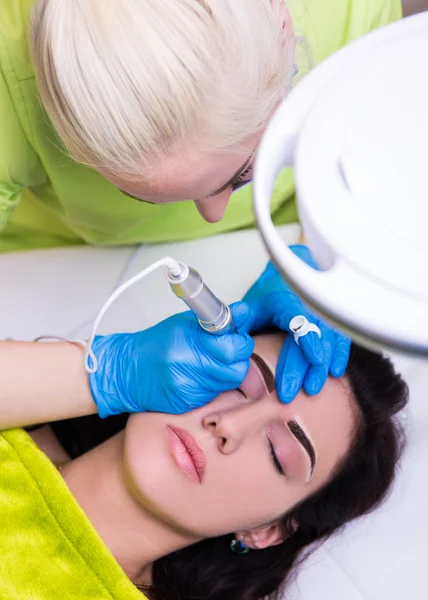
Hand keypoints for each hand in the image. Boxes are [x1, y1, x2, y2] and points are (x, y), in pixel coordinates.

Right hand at [89, 304, 253, 417]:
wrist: (127, 371)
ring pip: (228, 382)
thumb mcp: (185, 323)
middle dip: (237, 358)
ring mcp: (190, 389)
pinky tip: (198, 375)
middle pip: (237, 369)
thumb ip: (218, 319)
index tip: (234, 336)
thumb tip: (245, 311)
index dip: (239, 342)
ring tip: (208, 361)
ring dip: (225, 371)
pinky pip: (215, 394)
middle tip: (225, 350)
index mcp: (189, 343)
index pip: (234, 348)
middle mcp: (189, 368)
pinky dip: (212, 384)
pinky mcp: (188, 404)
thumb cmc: (155, 344)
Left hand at [240, 245, 350, 402]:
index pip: (301, 321)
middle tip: (292, 392)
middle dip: (307, 367)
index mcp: (286, 302)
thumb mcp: (250, 305)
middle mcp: (309, 307)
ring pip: (330, 340)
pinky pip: (341, 339)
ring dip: (322, 367)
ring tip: (312, 388)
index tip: (315, 359)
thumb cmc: (269, 294)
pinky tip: (334, 372)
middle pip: (315, 337)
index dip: (309, 340)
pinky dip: (339, 355)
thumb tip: (234, 339)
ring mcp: (322, 314)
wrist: (287, 276)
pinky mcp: (331, 322)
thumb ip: (240, 322)